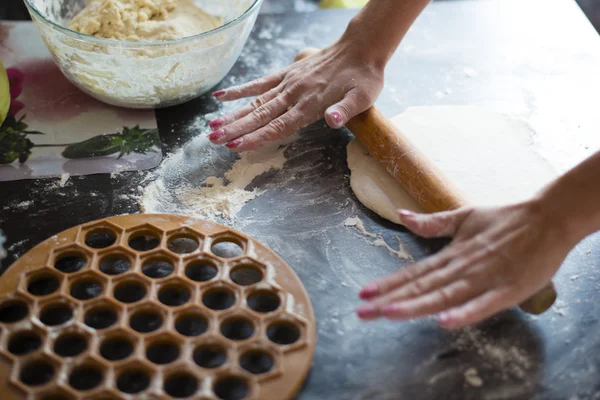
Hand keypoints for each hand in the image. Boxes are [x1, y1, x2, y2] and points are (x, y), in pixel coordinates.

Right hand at [207, 38, 383, 151]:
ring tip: (211, 125)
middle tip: (213, 140)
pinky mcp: (287, 73)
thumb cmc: (364, 77)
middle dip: (236, 129)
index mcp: (310, 105)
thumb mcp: (363, 97)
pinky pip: (260, 83)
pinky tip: (221, 96)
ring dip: (233, 114)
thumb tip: (332, 122)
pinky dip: (241, 90)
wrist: (361, 47)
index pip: (278, 126)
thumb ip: (346, 110)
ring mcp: (288, 83)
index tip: (236, 146)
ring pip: (256, 102)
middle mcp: (294, 94)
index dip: (256, 137)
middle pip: (260, 115)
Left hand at [356, 200, 573, 328]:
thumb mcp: (464, 217)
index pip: (414, 273)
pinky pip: (483, 305)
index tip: (363, 293)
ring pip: (443, 296)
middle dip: (390, 300)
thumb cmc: (505, 220)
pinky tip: (443, 321)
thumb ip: (433, 222)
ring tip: (388, 313)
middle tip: (362, 312)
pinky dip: (464, 313)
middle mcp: (461, 268)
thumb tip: (402, 215)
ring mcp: (483, 279)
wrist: (547, 218)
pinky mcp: (508, 290)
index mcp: (452, 255)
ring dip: (415, 305)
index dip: (388, 283)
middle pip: (421, 288)